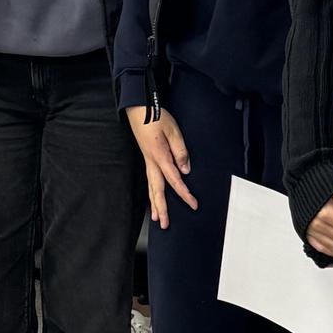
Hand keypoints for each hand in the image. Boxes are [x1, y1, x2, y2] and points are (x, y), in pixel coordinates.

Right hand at [125, 105, 197, 227]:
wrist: (138, 108)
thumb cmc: (155, 116)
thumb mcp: (174, 131)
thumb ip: (181, 151)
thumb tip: (185, 170)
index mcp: (160, 156)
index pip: (174, 180)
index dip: (184, 193)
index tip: (193, 204)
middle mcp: (151, 162)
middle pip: (157, 190)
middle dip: (162, 208)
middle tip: (165, 225)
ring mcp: (147, 161)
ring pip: (151, 187)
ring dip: (155, 204)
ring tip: (158, 219)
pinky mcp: (147, 158)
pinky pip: (150, 180)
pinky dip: (151, 193)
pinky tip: (154, 198)